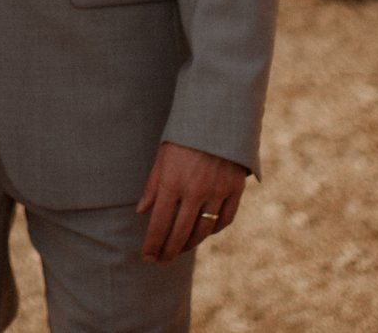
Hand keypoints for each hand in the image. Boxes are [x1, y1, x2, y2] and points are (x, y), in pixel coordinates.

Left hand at [136, 143, 246, 263]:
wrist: (218, 116)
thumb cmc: (184, 135)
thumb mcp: (162, 156)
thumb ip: (152, 186)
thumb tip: (142, 212)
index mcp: (172, 181)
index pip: (159, 223)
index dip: (152, 244)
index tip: (147, 257)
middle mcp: (195, 191)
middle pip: (180, 233)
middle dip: (169, 251)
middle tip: (162, 261)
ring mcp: (217, 191)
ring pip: (203, 230)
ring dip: (190, 244)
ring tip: (180, 249)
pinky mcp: (235, 189)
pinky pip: (225, 218)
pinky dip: (214, 229)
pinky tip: (204, 232)